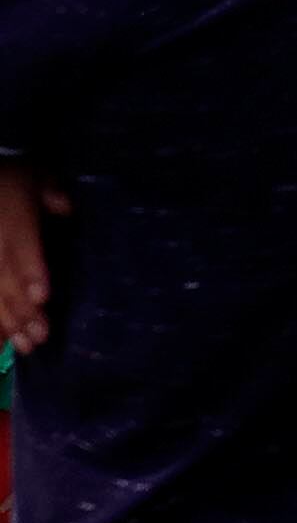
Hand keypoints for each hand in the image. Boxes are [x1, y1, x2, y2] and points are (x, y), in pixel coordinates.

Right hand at [0, 162, 62, 354]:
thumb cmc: (5, 181)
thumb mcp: (31, 176)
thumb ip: (49, 192)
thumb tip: (65, 208)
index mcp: (11, 220)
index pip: (21, 248)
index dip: (30, 271)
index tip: (41, 296)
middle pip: (4, 281)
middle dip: (21, 311)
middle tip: (40, 337)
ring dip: (5, 323)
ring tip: (25, 346)